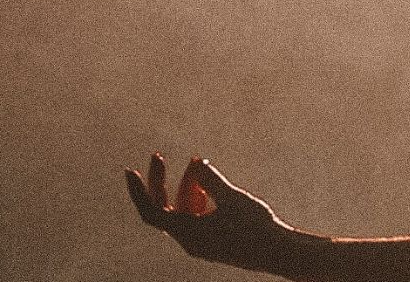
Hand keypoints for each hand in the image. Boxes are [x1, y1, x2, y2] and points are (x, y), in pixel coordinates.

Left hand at [126, 153, 300, 273]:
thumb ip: (212, 180)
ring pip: (182, 210)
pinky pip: (194, 216)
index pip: (152, 212)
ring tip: (196, 161)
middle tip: (158, 156)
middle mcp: (189, 240)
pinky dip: (197, 197)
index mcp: (188, 233)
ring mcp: (200, 240)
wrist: (279, 253)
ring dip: (185, 185)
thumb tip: (197, 164)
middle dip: (161, 182)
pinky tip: (207, 182)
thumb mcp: (233, 198)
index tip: (130, 171)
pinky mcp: (211, 239)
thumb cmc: (257, 226)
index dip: (138, 192)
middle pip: (164, 208)